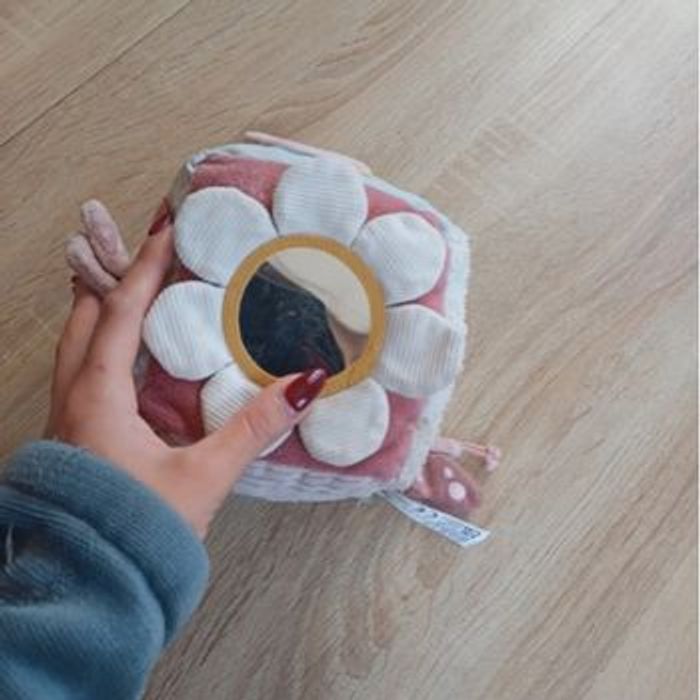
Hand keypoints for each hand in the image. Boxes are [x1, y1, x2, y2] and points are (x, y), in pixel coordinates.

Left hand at [49, 212, 325, 537]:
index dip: (143, 267)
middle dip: (110, 276)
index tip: (163, 230)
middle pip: (86, 317)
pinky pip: (82, 371)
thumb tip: (304, 385)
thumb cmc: (136, 531)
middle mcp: (75, 397)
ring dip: (101, 308)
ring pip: (77, 344)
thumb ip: (253, 428)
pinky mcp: (75, 436)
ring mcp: (68, 417)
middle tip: (136, 247)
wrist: (89, 588)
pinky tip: (125, 356)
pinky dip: (101, 343)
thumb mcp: (202, 476)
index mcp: (99, 395)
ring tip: (128, 286)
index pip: (120, 312)